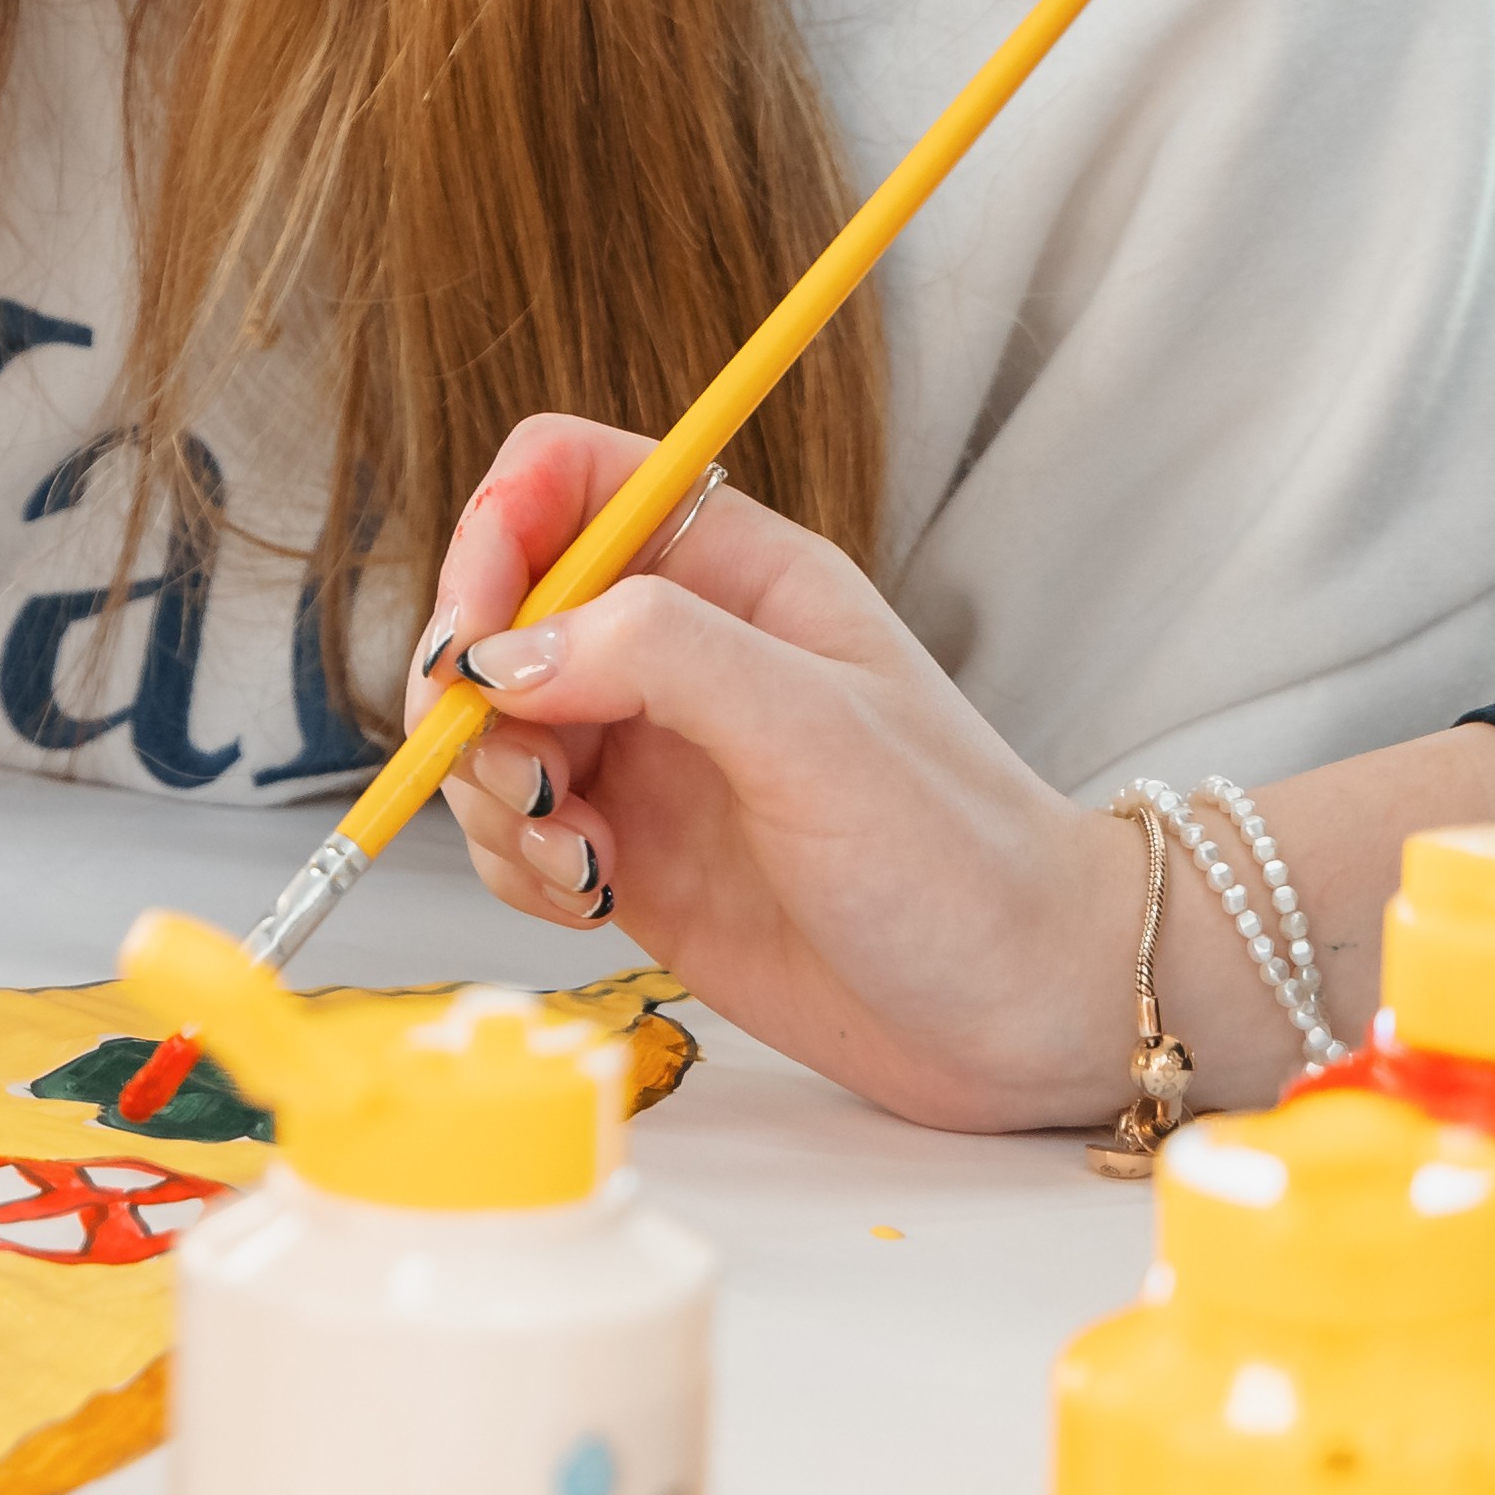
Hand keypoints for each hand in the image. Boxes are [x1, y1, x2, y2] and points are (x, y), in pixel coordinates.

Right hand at [414, 417, 1157, 1128]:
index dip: (492, 539)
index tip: (475, 647)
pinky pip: (515, 833)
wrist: (1019, 1012)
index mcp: (733, 572)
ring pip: (491, 731)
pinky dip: (518, 869)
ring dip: (498, 799)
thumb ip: (660, 656)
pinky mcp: (631, 852)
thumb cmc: (958, 855)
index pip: (564, 482)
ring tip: (586, 864)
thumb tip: (503, 656)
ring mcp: (649, 752)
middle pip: (499, 613)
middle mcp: (678, 650)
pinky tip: (592, 901)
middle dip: (481, 701)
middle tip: (540, 787)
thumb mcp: (815, 730)